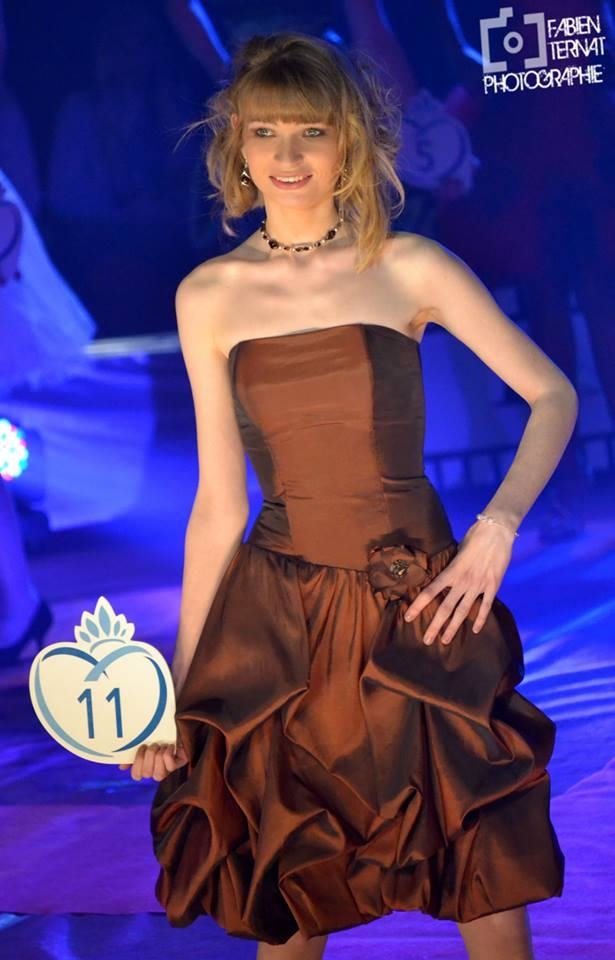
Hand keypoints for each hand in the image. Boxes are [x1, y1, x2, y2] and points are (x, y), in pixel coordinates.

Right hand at [118, 736, 187, 781]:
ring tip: (161, 745)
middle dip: (148, 757)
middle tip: (153, 745)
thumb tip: (122, 768)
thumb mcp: (143, 741)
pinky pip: (170, 766)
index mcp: (146, 764)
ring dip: (158, 757)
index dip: (137, 763)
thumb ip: (131, 754)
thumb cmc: (160, 732)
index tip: (142, 747)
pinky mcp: (179, 764)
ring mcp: (168, 769)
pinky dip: (168, 754)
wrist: (177, 723)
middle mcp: (156, 769)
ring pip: (158, 775)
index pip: (136, 775)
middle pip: (146, 774)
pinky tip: (170, 746)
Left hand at [403, 520, 515, 644]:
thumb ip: (451, 566)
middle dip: (435, 626)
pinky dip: (480, 619)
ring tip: (444, 640)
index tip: (408, 618)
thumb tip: (446, 575)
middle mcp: (463, 582)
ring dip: (453, 628)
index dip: (418, 606)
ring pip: (463, 611)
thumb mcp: (457, 550)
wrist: (496, 531)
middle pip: (445, 608)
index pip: (430, 592)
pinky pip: (485, 606)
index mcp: (451, 572)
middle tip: (426, 641)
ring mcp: (478, 585)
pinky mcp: (493, 586)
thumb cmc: (474, 536)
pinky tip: (476, 630)